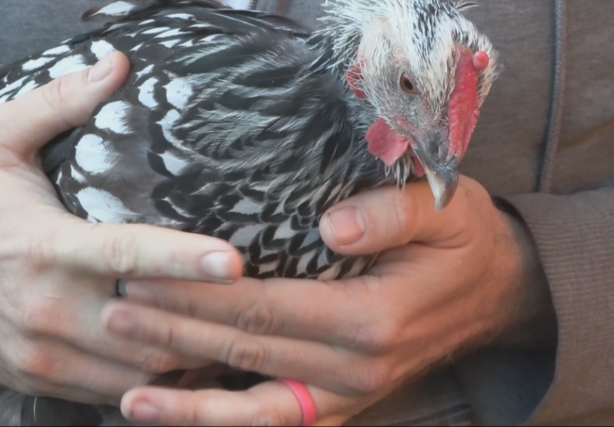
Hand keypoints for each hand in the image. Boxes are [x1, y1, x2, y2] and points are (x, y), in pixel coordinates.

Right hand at [0, 52, 243, 404]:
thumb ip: (60, 102)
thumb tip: (118, 62)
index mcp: (47, 245)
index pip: (128, 254)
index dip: (185, 260)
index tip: (234, 261)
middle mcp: (47, 308)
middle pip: (150, 331)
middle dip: (201, 320)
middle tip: (241, 299)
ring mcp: (39, 352)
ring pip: (136, 371)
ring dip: (178, 350)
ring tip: (213, 325)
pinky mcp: (31, 378)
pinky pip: (106, 393)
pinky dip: (141, 376)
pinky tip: (162, 348)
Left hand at [102, 177, 554, 424]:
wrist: (502, 294)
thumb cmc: (465, 240)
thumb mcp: (446, 207)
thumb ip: (393, 213)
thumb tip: (333, 226)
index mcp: (372, 319)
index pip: (268, 306)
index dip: (202, 293)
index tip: (144, 271)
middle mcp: (356, 369)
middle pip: (247, 352)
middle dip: (174, 334)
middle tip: (111, 312)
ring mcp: (347, 395)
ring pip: (253, 407)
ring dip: (188, 401)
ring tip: (126, 396)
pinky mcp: (339, 403)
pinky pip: (274, 421)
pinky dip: (224, 422)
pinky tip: (178, 417)